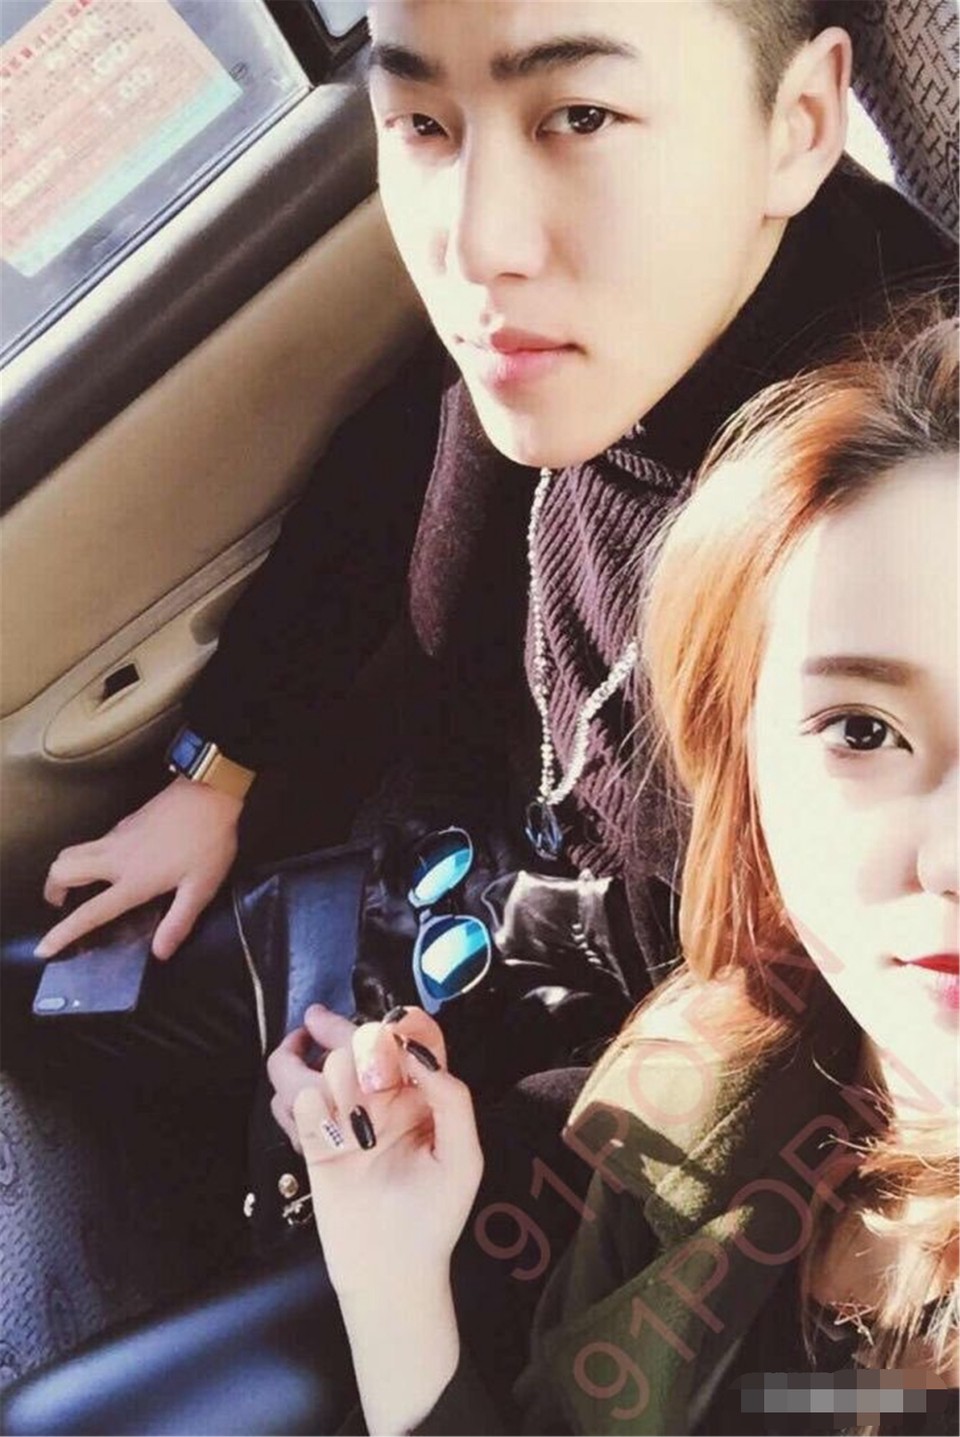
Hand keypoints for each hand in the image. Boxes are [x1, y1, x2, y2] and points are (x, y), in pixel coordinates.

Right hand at [37, 777, 242, 959]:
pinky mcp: (125, 822)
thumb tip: (160, 954)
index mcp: (132, 880)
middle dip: (52, 889)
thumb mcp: (200, 888)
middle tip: (60, 904)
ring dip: (64, 869)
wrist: (210, 791)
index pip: (89, 913)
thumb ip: (178, 922)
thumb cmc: (208, 842)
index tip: (43, 949)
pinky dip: (87, 855)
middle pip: (62, 870)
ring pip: (73, 851)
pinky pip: (93, 841)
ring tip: (76, 886)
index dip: (63, 933)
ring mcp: (117, 836)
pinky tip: (109, 864)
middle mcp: (115, 857)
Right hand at [288, 1007, 481, 1297]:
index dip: (400, 1028)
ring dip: (314, 1067)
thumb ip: (452, 1100)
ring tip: (316, 1085)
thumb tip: (419, 1056)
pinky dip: (294, 1101)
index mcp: (423, 1097)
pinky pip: (296, 1105)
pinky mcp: (315, 1144)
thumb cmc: (435, 1217)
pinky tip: (304, 1109)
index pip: (413, 1042)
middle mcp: (383, 1100)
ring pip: (322, 1069)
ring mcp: (347, 1120)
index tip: (388, 1033)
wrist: (391, 1273)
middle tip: (321, 1027)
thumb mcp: (462, 1159)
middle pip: (359, 1043)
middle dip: (341, 1030)